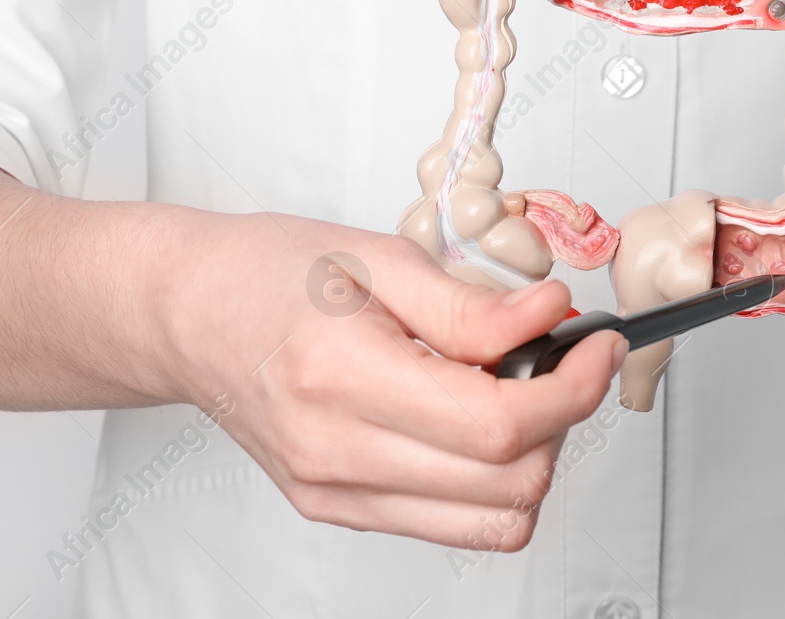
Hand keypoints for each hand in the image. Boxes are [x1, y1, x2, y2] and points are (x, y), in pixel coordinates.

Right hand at [160, 212, 625, 550]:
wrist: (189, 313)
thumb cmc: (267, 274)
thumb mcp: (380, 259)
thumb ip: (474, 304)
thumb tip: (551, 318)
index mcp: (344, 378)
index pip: (498, 426)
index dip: (573, 389)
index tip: (596, 345)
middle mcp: (337, 454)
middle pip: (508, 486)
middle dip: (560, 420)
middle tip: (554, 358)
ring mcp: (335, 494)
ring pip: (490, 523)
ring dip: (529, 459)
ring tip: (507, 390)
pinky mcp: (338, 510)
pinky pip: (449, 524)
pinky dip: (485, 480)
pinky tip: (466, 417)